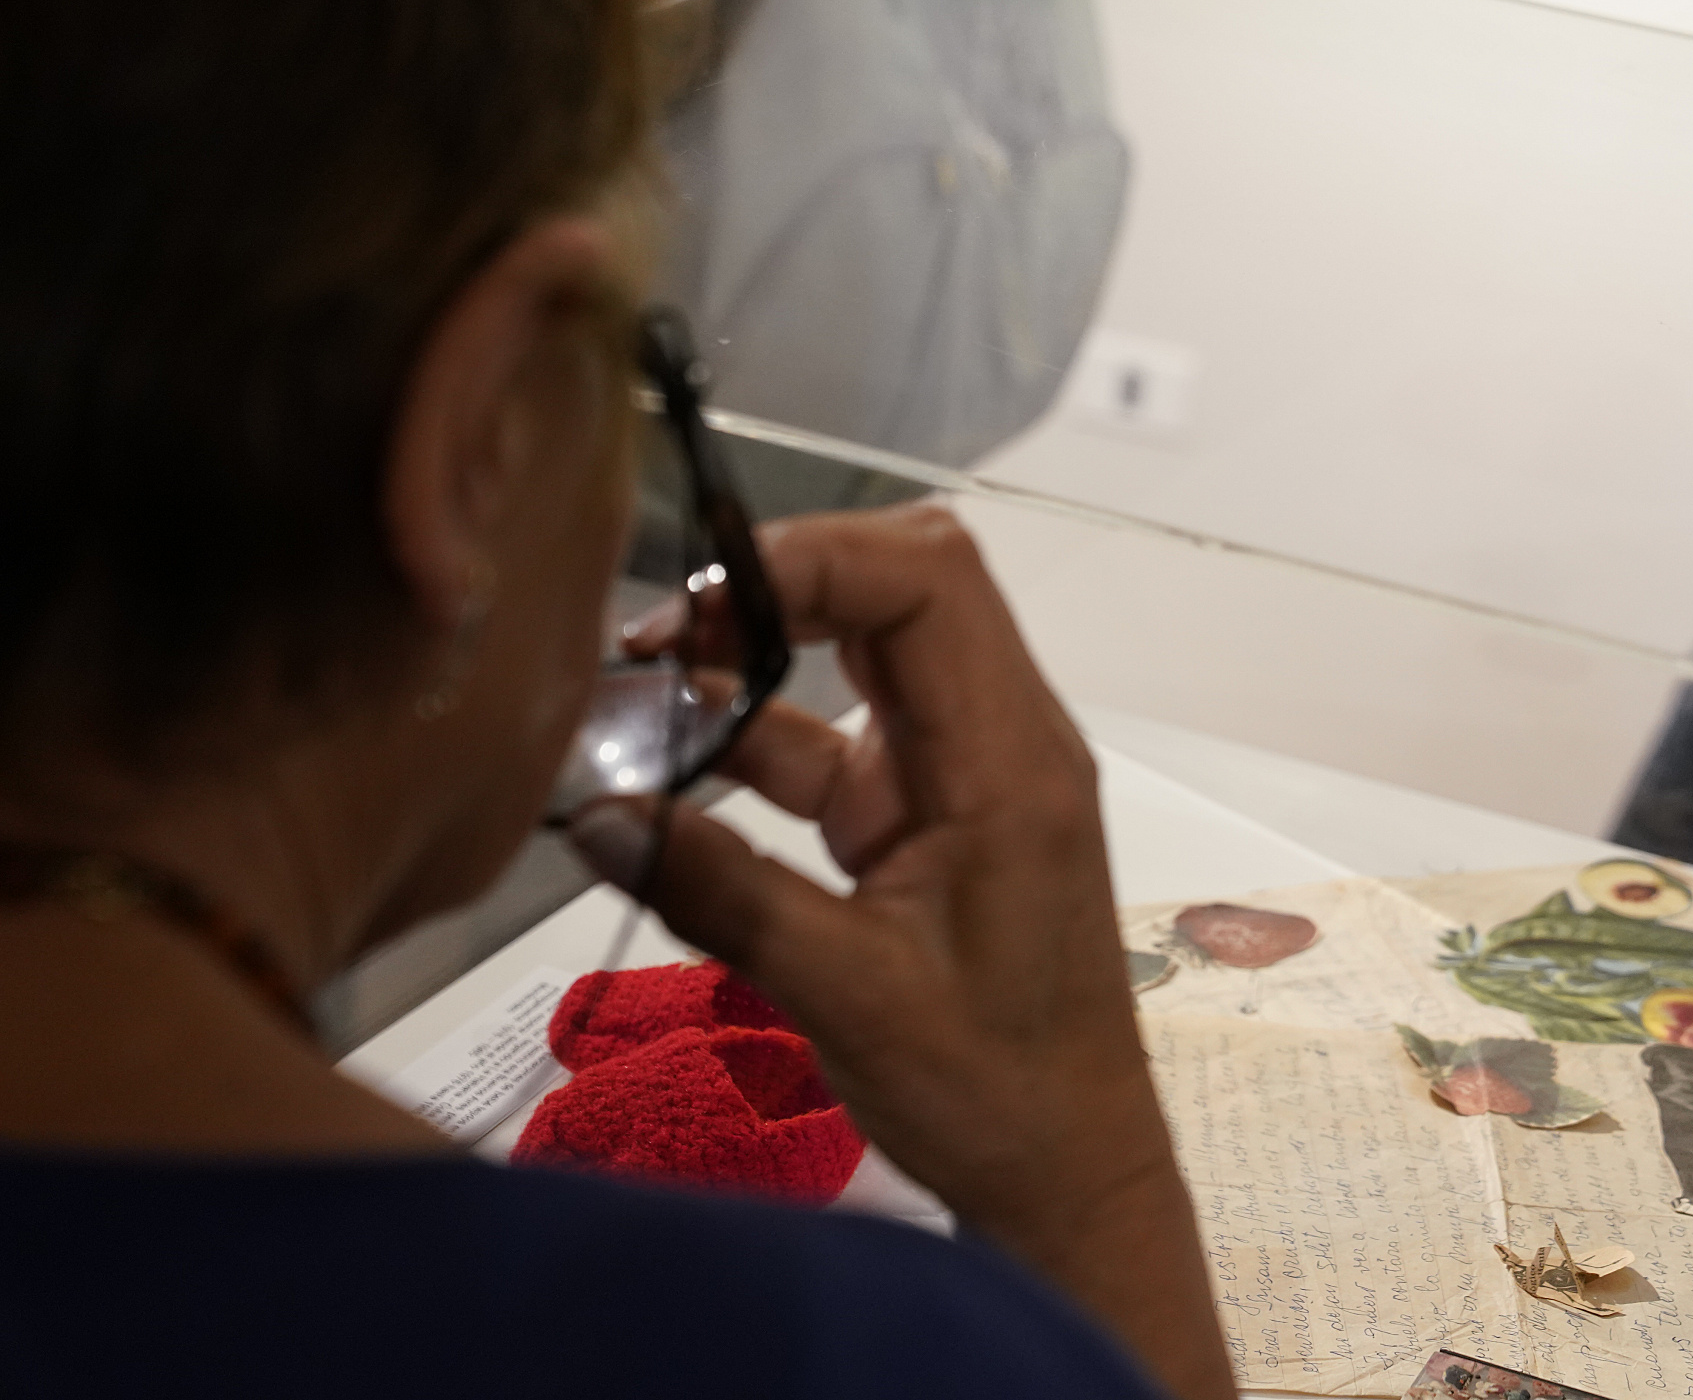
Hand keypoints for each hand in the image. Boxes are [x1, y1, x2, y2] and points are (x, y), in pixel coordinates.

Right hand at [579, 505, 1231, 1399]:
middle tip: (663, 631)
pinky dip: (754, 734)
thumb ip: (720, 891)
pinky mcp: (925, 814)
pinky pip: (835, 737)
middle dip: (778, 581)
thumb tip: (595, 814)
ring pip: (865, 652)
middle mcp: (1000, 740)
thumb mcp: (845, 993)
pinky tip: (664, 761)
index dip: (815, 557)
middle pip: (902, 587)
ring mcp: (962, 771)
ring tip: (638, 683)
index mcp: (1011, 761)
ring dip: (756, 654)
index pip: (931, 582)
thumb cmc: (991, 1088)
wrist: (1066, 1166)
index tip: (702, 601)